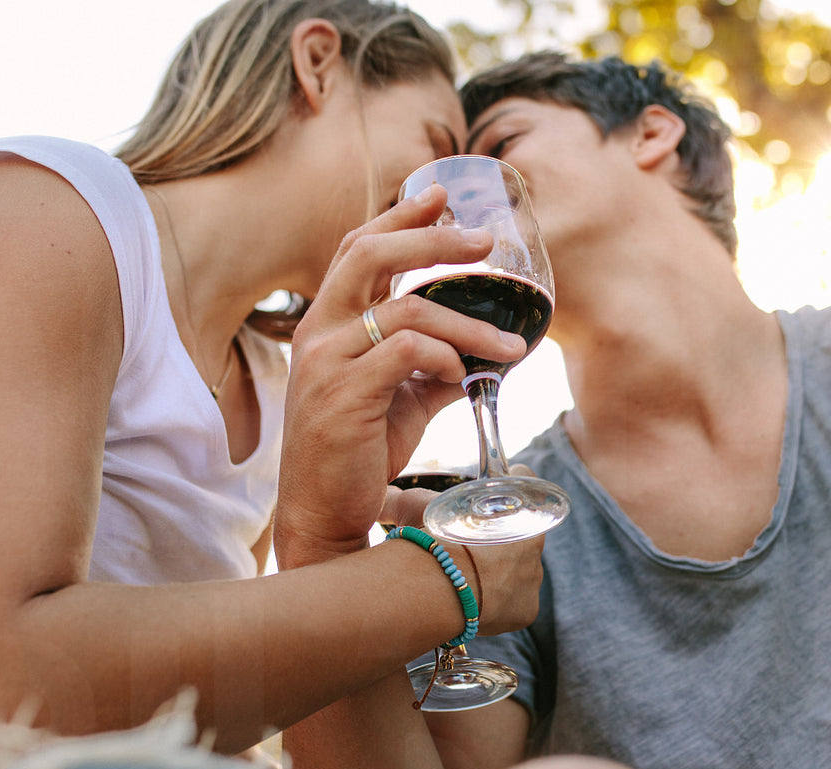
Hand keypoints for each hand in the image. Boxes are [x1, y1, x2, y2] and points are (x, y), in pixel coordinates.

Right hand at [275, 187, 526, 563]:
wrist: (322, 512)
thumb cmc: (357, 454)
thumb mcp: (400, 402)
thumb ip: (433, 370)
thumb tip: (485, 354)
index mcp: (328, 325)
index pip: (356, 249)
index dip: (398, 216)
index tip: (442, 194)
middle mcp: (319, 332)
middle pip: (369, 254)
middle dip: (430, 237)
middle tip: (482, 238)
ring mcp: (327, 362)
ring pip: (404, 309)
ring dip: (468, 324)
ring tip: (510, 345)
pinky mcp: (344, 395)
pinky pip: (406, 352)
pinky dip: (445, 357)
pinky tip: (462, 375)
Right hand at [382, 465, 544, 634]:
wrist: (433, 590)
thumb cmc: (427, 541)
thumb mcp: (413, 506)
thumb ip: (399, 498)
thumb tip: (380, 495)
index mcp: (517, 505)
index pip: (523, 479)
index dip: (508, 483)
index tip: (491, 493)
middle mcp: (535, 539)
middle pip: (521, 533)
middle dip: (498, 538)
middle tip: (465, 548)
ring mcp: (533, 578)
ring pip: (519, 572)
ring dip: (499, 574)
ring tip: (465, 580)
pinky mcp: (526, 611)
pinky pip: (514, 606)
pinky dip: (498, 607)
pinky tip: (473, 604)